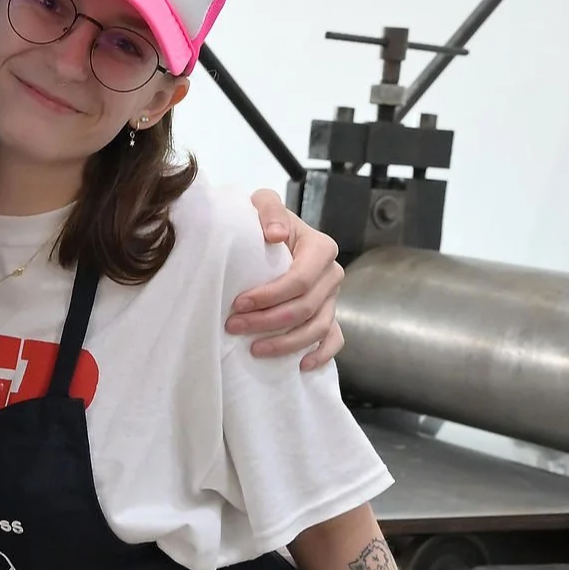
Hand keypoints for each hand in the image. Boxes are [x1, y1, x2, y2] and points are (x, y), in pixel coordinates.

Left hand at [229, 192, 343, 368]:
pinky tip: (300, 365)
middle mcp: (331, 275)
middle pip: (305, 308)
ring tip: (254, 349)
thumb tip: (276, 235)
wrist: (270, 233)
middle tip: (234, 326)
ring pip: (317, 328)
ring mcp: (333, 298)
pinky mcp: (330, 314)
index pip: (299, 280)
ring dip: (286, 343)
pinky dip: (320, 355)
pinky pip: (334, 340)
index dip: (269, 296)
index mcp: (320, 248)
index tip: (238, 304)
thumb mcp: (263, 203)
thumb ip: (270, 210)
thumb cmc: (264, 221)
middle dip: (268, 321)